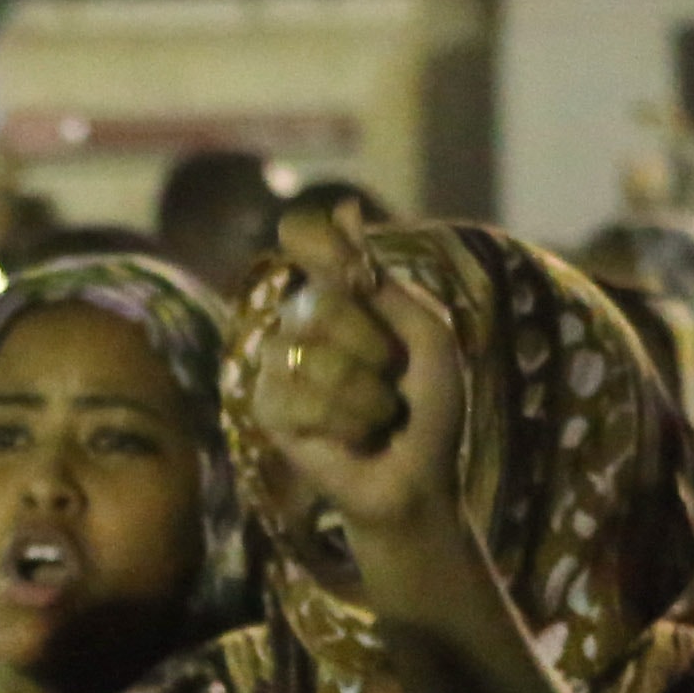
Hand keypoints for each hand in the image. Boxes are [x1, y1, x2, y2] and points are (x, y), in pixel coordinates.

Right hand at [246, 200, 473, 592]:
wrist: (415, 480)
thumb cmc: (428, 409)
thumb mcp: (428, 338)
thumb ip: (387, 287)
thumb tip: (344, 213)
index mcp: (341, 292)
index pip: (303, 235)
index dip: (322, 246)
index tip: (358, 277)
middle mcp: (301, 318)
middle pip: (316, 302)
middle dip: (370, 346)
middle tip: (391, 377)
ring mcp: (277, 362)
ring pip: (308, 356)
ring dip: (361, 395)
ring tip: (375, 417)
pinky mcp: (264, 407)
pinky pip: (294, 398)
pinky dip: (338, 423)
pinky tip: (349, 439)